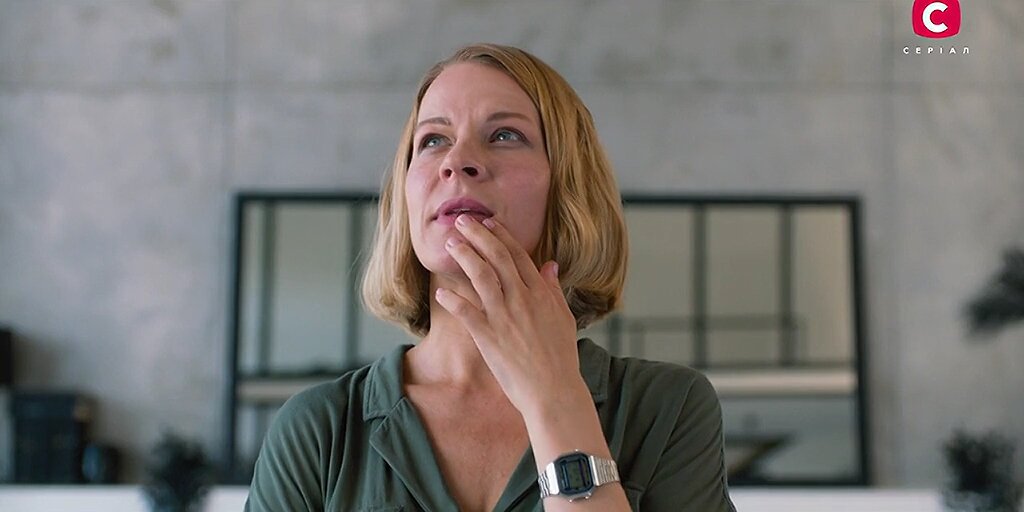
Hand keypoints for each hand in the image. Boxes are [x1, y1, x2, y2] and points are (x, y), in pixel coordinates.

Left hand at [435, 213, 586, 417]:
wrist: (554, 391)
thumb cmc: (561, 358)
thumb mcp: (563, 318)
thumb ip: (553, 289)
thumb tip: (549, 264)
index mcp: (540, 294)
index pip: (518, 255)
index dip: (501, 236)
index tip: (488, 222)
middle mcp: (522, 299)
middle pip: (497, 258)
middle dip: (477, 235)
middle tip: (462, 221)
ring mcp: (504, 317)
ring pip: (481, 277)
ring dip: (464, 257)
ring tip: (450, 244)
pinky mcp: (489, 337)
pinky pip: (466, 312)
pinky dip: (453, 299)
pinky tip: (441, 291)